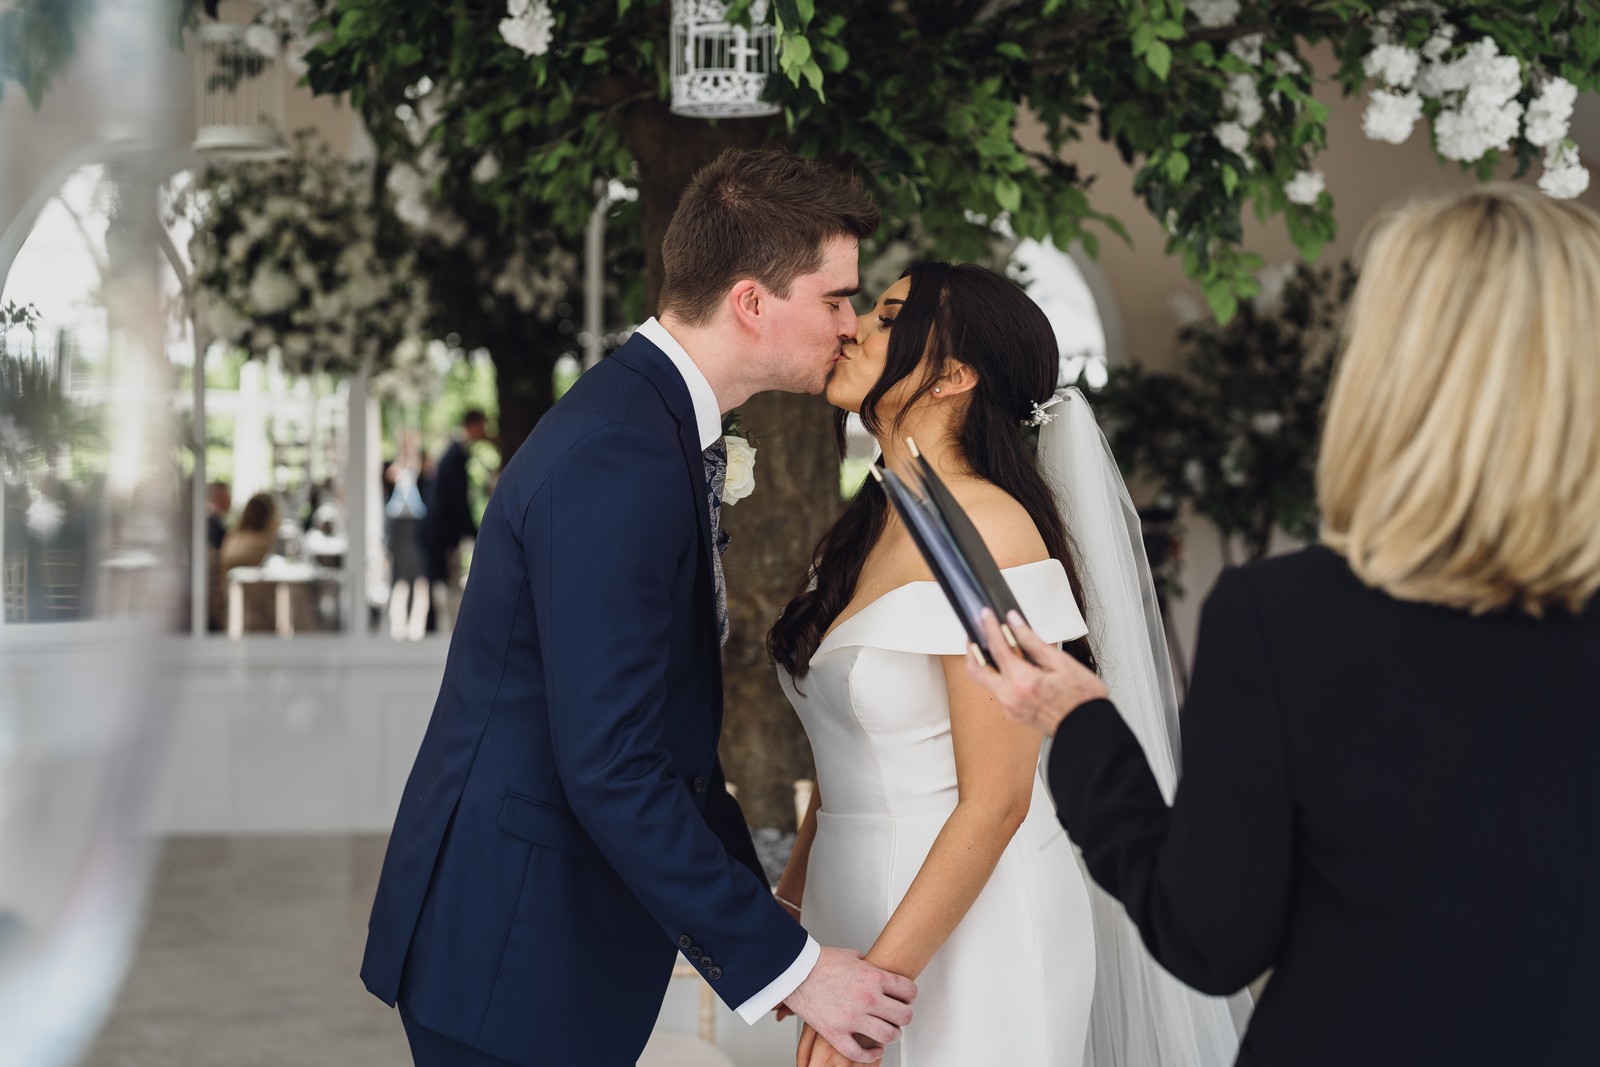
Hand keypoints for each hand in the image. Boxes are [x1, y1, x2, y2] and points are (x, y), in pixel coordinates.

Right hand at [782, 947, 915, 1063]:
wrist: (794, 971)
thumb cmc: (819, 963)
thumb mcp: (853, 956)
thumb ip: (871, 966)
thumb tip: (880, 971)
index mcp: (873, 977)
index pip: (909, 991)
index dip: (910, 996)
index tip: (905, 999)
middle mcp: (866, 998)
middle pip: (904, 1016)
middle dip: (903, 1016)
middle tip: (898, 1016)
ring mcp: (851, 1018)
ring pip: (888, 1036)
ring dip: (891, 1035)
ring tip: (887, 1032)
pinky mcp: (835, 1033)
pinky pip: (860, 1053)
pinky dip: (871, 1056)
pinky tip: (873, 1051)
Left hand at [966, 609, 1109, 736]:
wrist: (1089, 728)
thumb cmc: (1083, 698)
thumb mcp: (1061, 662)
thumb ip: (1032, 641)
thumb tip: (1014, 622)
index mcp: (1022, 681)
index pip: (996, 647)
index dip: (988, 627)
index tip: (985, 614)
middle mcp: (1010, 697)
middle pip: (975, 669)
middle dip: (971, 648)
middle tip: (975, 632)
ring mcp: (1010, 708)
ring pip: (984, 682)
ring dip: (984, 662)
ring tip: (992, 645)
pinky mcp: (1013, 714)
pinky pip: (997, 691)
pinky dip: (997, 675)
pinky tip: (1008, 665)